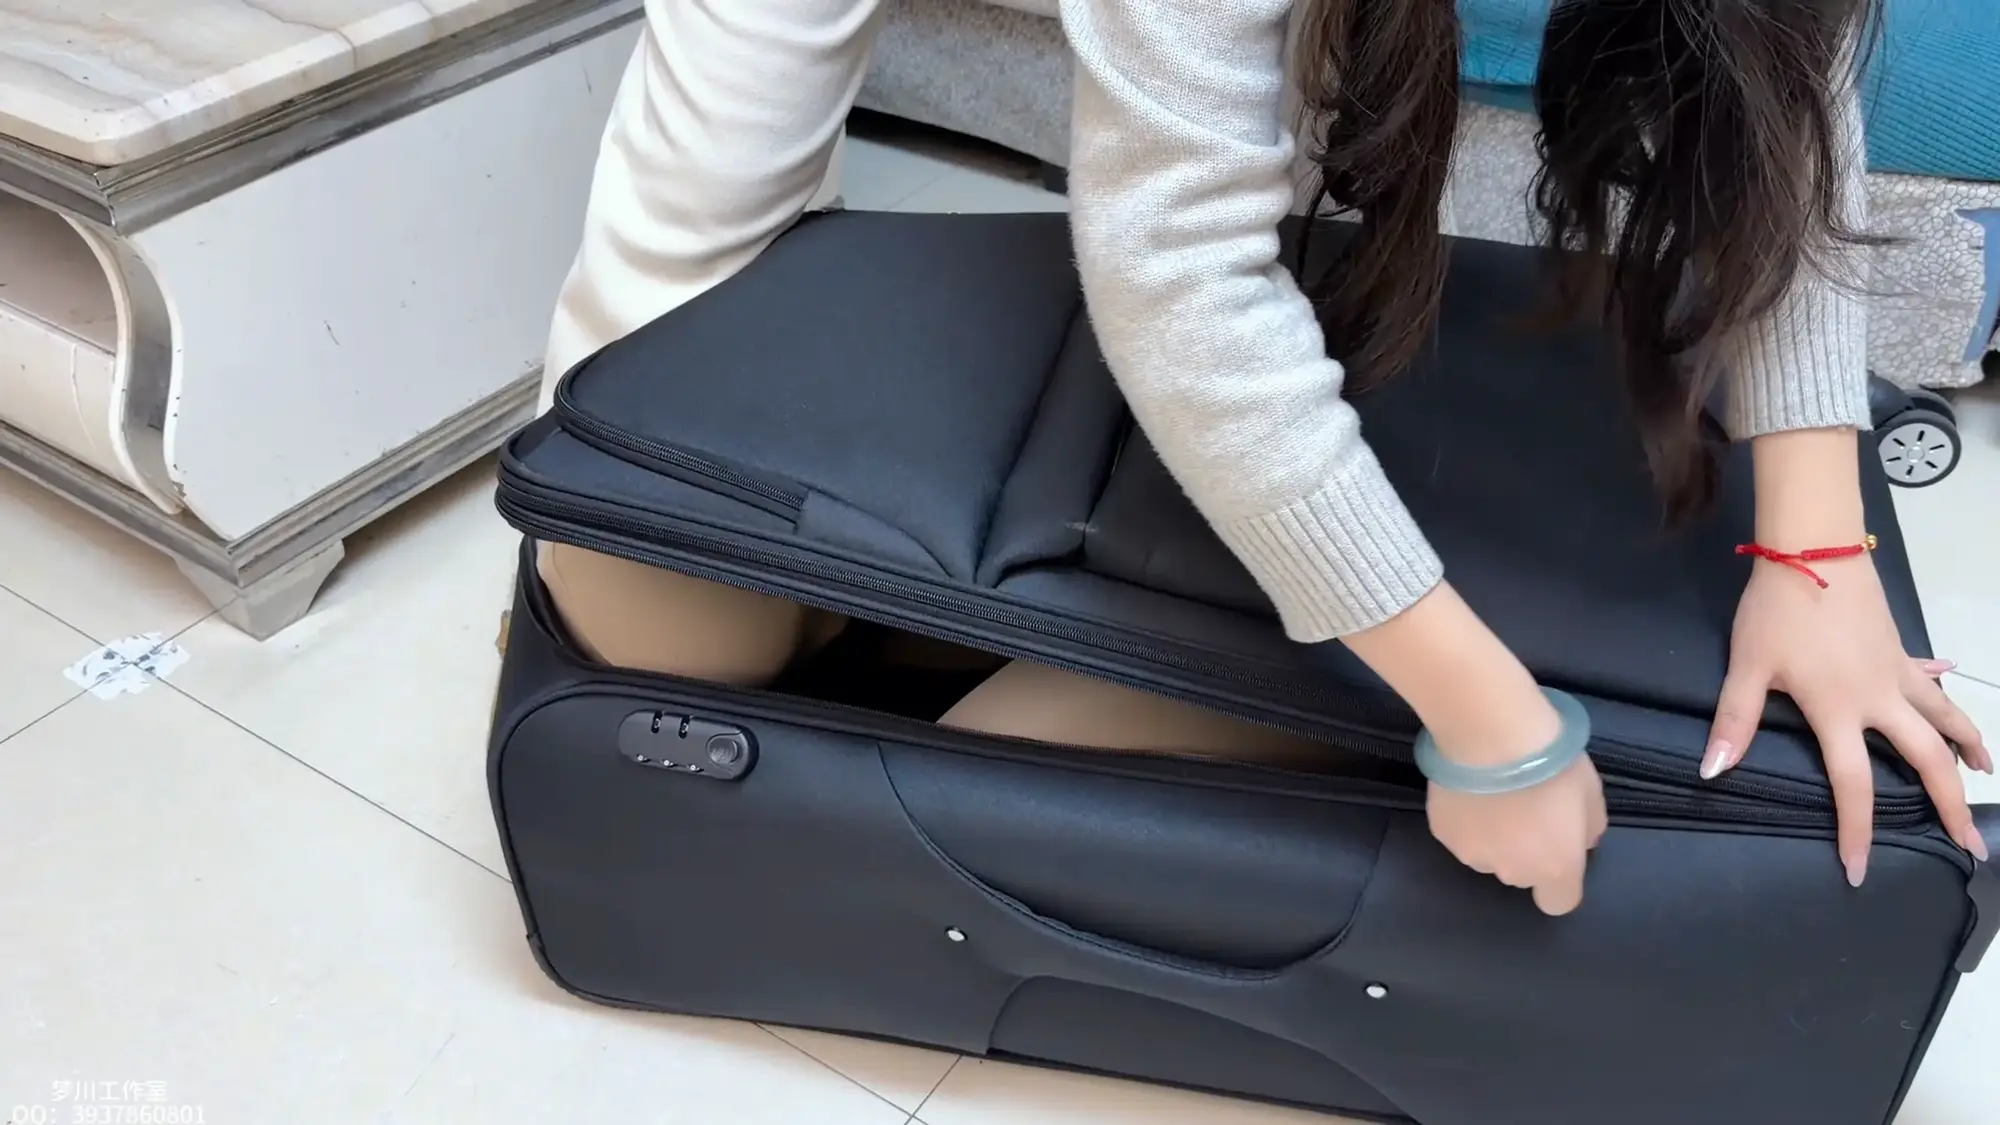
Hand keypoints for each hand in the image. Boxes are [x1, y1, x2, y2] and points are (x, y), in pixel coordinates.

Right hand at [1342, 583, 1608, 913]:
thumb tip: (1578, 840)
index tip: (1556, 848)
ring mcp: (1472, 855)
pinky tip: (1469, 788)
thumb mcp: (1592, 794)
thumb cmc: (1552, 763)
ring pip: (1489, 854)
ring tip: (1492, 796)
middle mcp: (1513, 872)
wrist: (1491, 735)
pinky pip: (1461, 834)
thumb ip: (1588, 828)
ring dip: (1494, 836)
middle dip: (1525, 851)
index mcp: (1554, 867)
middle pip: (1521, 874)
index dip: (1559, 881)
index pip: (1558, 903)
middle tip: (1525, 809)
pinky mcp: (1443, 834)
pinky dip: (1466, 819)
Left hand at [1705, 554, 1989, 885]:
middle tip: (1970, 844)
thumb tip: (1713, 772)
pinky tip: (1956, 698)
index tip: (1859, 871)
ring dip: (1970, 749)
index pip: (1854, 785)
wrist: (1813, 550)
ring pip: (1947, 718)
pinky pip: (1933, 683)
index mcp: (1840, 711)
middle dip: (1950, 806)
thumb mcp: (1747, 667)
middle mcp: (1881, 698)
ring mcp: (1898, 672)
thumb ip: (1733, 722)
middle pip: (1927, 761)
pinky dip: (1950, 699)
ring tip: (1985, 777)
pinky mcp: (1901, 649)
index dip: (1857, 830)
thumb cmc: (1776, 610)